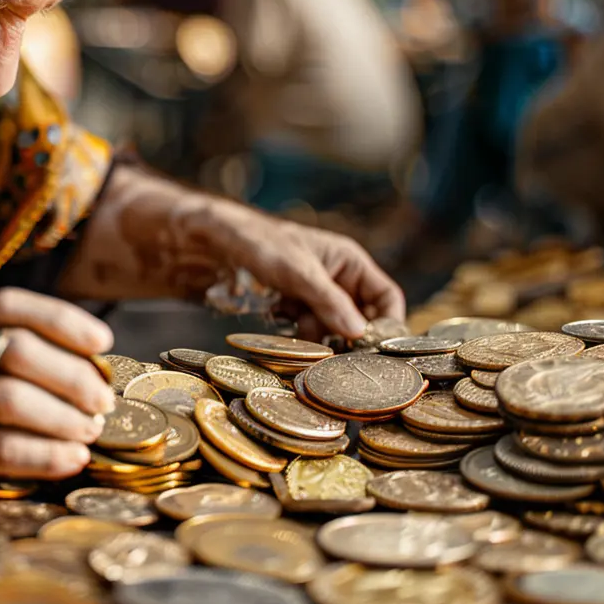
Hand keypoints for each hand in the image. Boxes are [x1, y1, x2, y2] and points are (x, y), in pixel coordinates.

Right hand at [0, 288, 113, 497]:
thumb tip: (80, 370)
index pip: (8, 308)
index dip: (62, 320)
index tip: (102, 340)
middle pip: (17, 353)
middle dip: (72, 376)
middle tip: (101, 400)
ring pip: (8, 400)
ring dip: (62, 417)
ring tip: (88, 432)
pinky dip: (42, 455)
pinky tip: (68, 460)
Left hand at [212, 204, 405, 340]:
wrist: (214, 242)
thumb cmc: (261, 243)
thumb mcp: (298, 272)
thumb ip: (329, 301)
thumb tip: (360, 333)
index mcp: (350, 263)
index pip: (387, 298)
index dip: (388, 324)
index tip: (378, 352)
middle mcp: (338, 281)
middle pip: (361, 320)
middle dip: (350, 339)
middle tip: (340, 361)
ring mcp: (315, 297)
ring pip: (331, 330)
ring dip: (320, 342)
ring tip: (305, 350)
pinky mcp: (293, 310)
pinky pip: (307, 333)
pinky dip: (299, 341)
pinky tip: (286, 344)